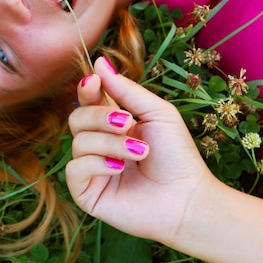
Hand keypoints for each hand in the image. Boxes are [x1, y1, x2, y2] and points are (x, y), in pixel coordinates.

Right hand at [65, 57, 214, 244]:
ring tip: (139, 153)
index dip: (86, 89)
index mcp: (111, 124)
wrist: (188, 199)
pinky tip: (119, 169)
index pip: (87, 101)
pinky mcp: (86, 193)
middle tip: (129, 123)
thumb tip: (99, 62)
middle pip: (76, 118)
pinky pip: (74, 169)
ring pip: (78, 142)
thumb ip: (126, 90)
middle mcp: (97, 145)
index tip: (95, 81)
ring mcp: (90, 169)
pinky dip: (96, 164)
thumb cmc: (177, 156)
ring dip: (110, 143)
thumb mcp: (156, 114)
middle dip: (100, 117)